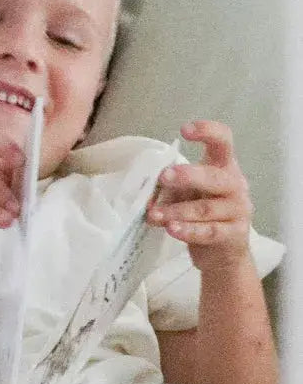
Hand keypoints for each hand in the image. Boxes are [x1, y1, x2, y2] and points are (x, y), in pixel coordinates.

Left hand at [146, 121, 252, 273]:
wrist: (223, 252)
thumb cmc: (201, 214)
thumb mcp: (186, 194)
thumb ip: (170, 188)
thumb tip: (145, 190)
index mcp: (223, 167)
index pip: (223, 142)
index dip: (208, 132)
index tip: (184, 130)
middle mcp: (235, 185)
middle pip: (215, 177)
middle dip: (188, 176)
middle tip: (163, 177)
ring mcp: (238, 210)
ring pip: (206, 208)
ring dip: (176, 210)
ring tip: (153, 214)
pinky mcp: (235, 234)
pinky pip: (209, 231)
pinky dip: (188, 230)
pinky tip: (171, 229)